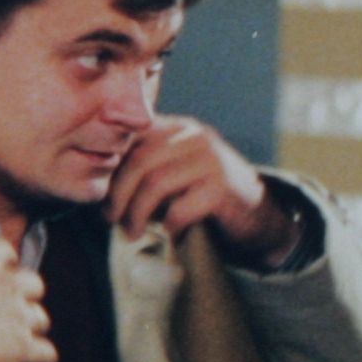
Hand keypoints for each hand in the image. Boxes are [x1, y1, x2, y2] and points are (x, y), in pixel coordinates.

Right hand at [0, 237, 55, 361]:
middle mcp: (6, 283)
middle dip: (24, 299)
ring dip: (29, 332)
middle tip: (5, 316)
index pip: (6, 252)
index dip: (4, 268)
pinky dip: (39, 361)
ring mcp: (18, 315)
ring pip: (42, 320)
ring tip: (7, 345)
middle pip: (35, 284)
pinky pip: (48, 354)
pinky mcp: (24, 348)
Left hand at [106, 117, 295, 264]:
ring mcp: (211, 161)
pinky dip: (168, 225)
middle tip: (110, 219)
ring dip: (137, 213)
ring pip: (155, 183)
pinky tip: (167, 234)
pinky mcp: (222, 189)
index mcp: (179, 128)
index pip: (132, 139)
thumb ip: (149, 165)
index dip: (111, 170)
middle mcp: (195, 137)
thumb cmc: (208, 197)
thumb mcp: (179, 170)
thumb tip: (101, 182)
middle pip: (139, 161)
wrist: (259, 217)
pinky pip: (180, 208)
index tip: (102, 197)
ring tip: (131, 232)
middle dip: (118, 194)